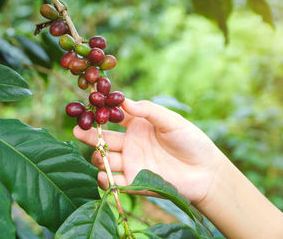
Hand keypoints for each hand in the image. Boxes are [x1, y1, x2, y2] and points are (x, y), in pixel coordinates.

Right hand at [73, 98, 225, 204]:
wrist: (206, 172)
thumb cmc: (191, 141)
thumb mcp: (171, 121)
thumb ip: (148, 110)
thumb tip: (123, 100)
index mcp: (137, 126)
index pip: (113, 118)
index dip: (101, 114)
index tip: (89, 108)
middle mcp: (130, 144)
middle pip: (103, 138)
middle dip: (89, 135)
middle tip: (77, 130)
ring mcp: (131, 163)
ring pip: (105, 159)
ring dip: (99, 157)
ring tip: (101, 154)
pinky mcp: (134, 182)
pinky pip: (114, 182)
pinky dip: (105, 179)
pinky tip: (103, 175)